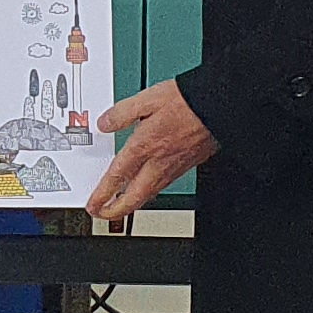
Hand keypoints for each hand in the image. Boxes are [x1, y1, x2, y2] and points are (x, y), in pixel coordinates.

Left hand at [89, 79, 213, 226]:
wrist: (220, 107)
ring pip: (149, 194)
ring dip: (132, 204)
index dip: (102, 195)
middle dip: (115, 210)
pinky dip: (150, 193)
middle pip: (134, 197)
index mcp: (145, 146)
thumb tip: (105, 123)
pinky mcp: (187, 165)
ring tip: (121, 206)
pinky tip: (147, 188)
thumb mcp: (148, 98)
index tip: (93, 205)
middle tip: (103, 214)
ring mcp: (174, 167)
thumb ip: (123, 112)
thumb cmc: (189, 102)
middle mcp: (159, 162)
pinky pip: (163, 186)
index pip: (117, 177)